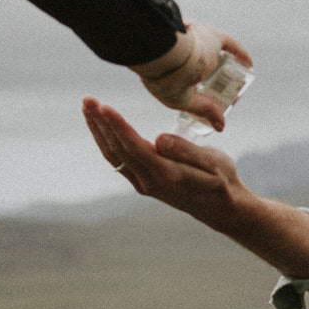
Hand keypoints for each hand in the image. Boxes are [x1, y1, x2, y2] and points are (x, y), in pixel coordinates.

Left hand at [81, 96, 250, 229]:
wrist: (221, 208)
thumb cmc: (221, 181)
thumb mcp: (213, 164)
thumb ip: (187, 151)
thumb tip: (159, 139)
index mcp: (166, 175)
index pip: (135, 147)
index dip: (118, 127)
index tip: (104, 107)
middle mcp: (149, 182)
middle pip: (118, 150)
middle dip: (101, 123)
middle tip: (88, 100)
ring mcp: (143, 184)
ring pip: (114, 155)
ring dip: (98, 131)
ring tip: (88, 108)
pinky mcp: (143, 182)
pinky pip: (119, 160)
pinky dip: (106, 141)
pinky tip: (101, 127)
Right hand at [129, 23, 252, 130]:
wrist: (171, 59)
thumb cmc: (169, 82)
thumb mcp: (185, 101)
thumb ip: (204, 110)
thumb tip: (220, 126)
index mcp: (169, 69)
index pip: (188, 79)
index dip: (203, 90)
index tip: (213, 102)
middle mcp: (182, 53)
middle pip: (204, 67)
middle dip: (216, 80)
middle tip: (225, 94)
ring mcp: (197, 43)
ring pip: (217, 57)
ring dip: (227, 70)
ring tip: (236, 83)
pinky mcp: (211, 36)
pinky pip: (230, 45)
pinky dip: (240, 53)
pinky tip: (247, 64)